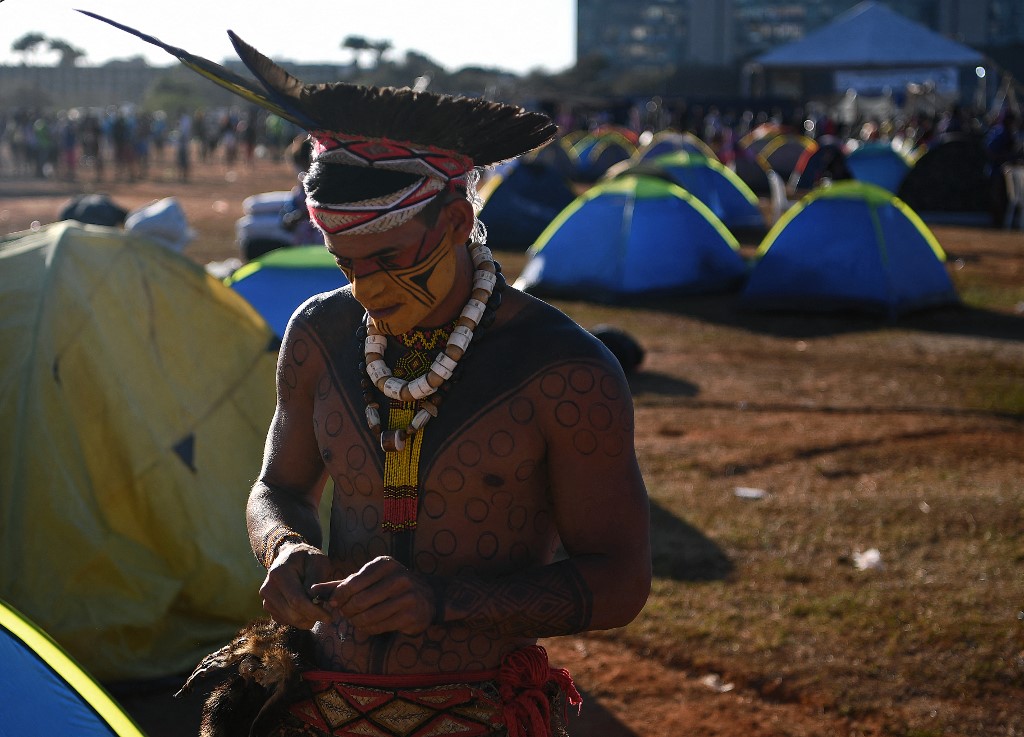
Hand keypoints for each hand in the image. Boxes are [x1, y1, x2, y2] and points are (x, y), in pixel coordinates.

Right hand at [259, 541, 332, 628]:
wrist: (289, 557)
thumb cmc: (307, 558)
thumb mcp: (317, 560)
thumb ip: (316, 578)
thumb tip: (313, 598)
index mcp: (279, 574)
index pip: (297, 600)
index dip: (314, 612)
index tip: (329, 617)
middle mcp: (268, 589)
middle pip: (292, 614)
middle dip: (312, 618)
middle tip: (327, 615)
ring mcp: (266, 599)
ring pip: (289, 620)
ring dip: (306, 619)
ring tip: (318, 608)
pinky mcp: (269, 608)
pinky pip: (286, 621)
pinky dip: (299, 619)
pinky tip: (307, 608)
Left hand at [309, 556, 437, 636]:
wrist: (428, 597)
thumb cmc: (390, 586)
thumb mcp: (367, 579)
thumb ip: (340, 584)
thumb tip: (312, 590)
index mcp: (384, 564)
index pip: (351, 583)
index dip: (338, 597)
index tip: (334, 604)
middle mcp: (398, 577)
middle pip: (358, 602)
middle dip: (347, 611)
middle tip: (346, 613)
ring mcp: (407, 596)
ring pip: (368, 616)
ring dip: (356, 622)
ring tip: (356, 620)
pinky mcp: (411, 615)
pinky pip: (379, 627)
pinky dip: (369, 629)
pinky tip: (369, 625)